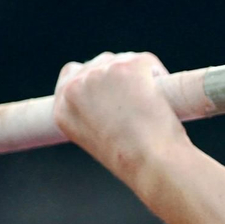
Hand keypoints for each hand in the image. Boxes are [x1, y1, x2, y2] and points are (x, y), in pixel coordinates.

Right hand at [53, 51, 190, 178]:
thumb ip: (98, 116)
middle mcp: (74, 88)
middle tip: (138, 99)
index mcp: (62, 110)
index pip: (70, 76)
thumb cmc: (135, 162)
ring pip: (121, 60)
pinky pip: (144, 61)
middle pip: (97, 64)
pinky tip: (163, 96)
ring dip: (136, 75)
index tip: (111, 87)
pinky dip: (156, 74)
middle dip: (118, 76)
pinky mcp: (126, 66)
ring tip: (150, 105)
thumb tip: (116, 100)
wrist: (151, 162)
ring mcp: (99, 74)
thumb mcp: (101, 142)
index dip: (95, 80)